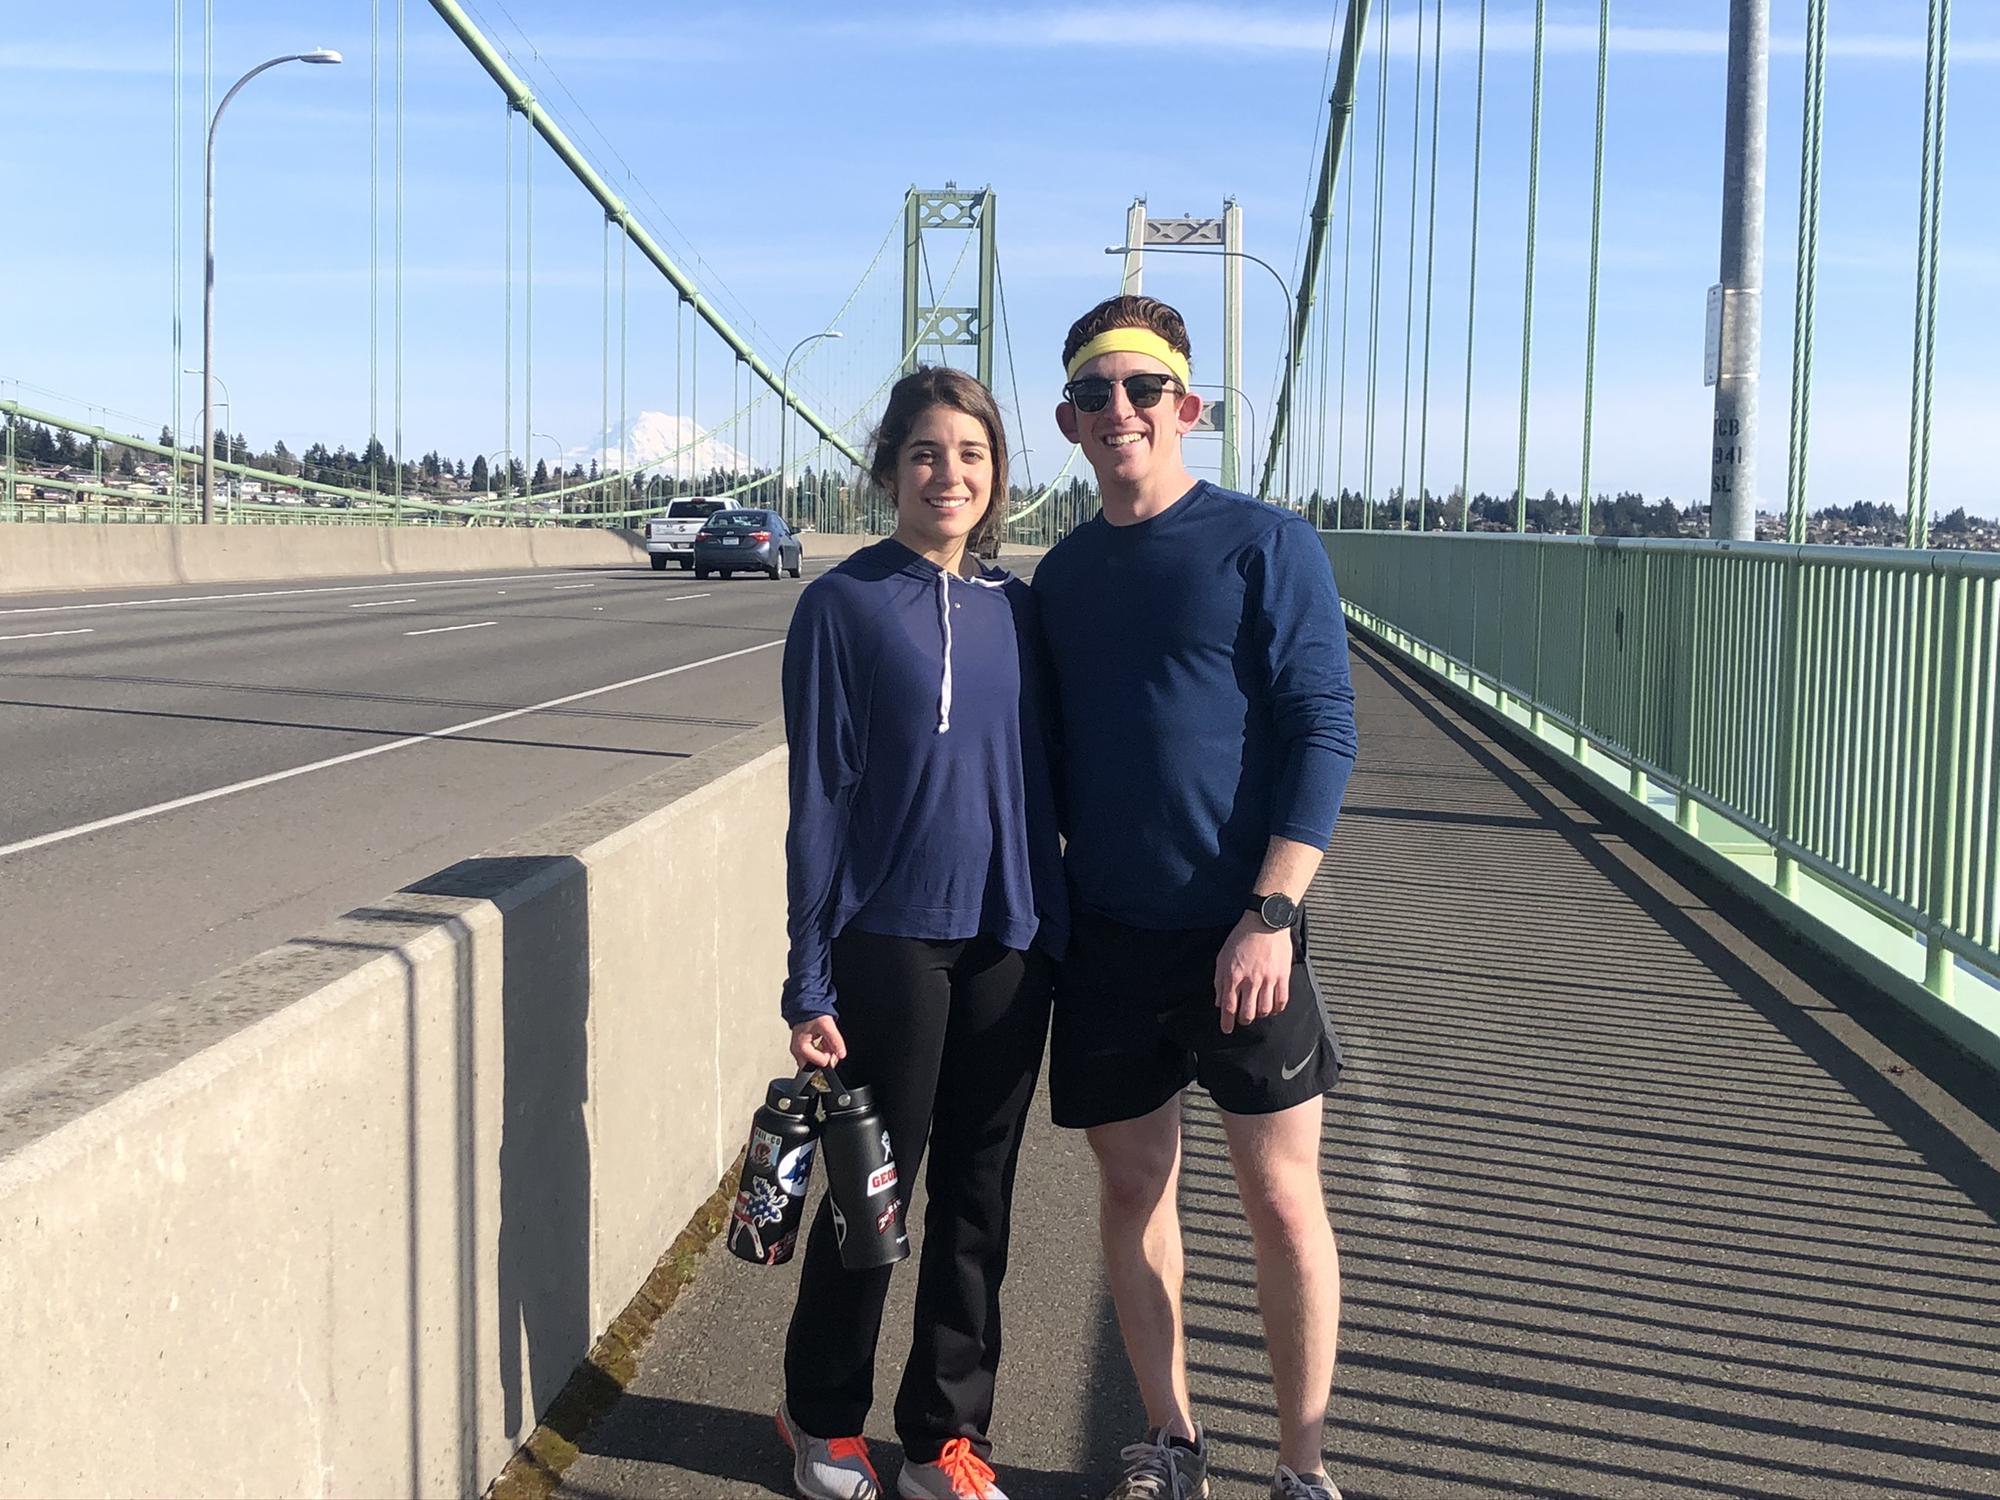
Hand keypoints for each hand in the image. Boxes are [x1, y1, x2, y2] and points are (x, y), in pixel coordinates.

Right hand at [790, 1015, 846, 1069]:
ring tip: (825, 1040)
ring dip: (823, 1054)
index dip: (830, 1055)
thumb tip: (842, 1054)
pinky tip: (822, 1041)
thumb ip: (835, 1040)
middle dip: (825, 1058)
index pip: (821, 1062)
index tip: (831, 1045)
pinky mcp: (801, 1048)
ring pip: (815, 1062)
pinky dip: (820, 1051)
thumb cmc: (812, 1013)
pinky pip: (813, 1056)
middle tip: (829, 1045)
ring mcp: (798, 1051)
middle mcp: (797, 1051)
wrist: (805, 1005)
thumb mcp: (826, 1025)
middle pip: (815, 1066)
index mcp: (801, 1047)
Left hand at [1213, 917, 1292, 1034]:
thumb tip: (1219, 1002)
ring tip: (1257, 1012)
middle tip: (1243, 1020)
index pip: (1229, 1007)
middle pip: (1247, 1013)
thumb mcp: (1222, 957)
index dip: (1227, 1022)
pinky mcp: (1283, 976)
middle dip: (1243, 1021)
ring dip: (1259, 1015)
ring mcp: (1268, 979)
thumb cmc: (1241, 937)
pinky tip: (1273, 1009)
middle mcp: (1250, 980)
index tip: (1226, 1029)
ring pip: (1264, 1010)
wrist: (1264, 922)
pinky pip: (1281, 1000)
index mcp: (1233, 976)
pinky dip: (1277, 1009)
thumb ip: (1219, 981)